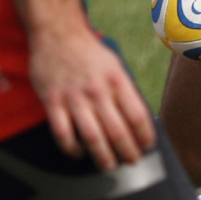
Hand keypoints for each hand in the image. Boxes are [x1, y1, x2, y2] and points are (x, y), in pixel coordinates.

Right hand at [29, 22, 155, 170]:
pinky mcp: (52, 101)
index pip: (137, 115)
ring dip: (103, 156)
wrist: (57, 33)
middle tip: (132, 161)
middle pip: (117, 130)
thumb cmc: (89, 52)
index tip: (148, 145)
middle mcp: (98, 90)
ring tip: (110, 166)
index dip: (145, 135)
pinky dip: (72, 148)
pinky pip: (63, 133)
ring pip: (92, 136)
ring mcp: (74, 97)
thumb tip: (138, 118)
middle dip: (128, 151)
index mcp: (117, 80)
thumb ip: (125, 90)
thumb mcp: (115, 65)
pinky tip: (79, 153)